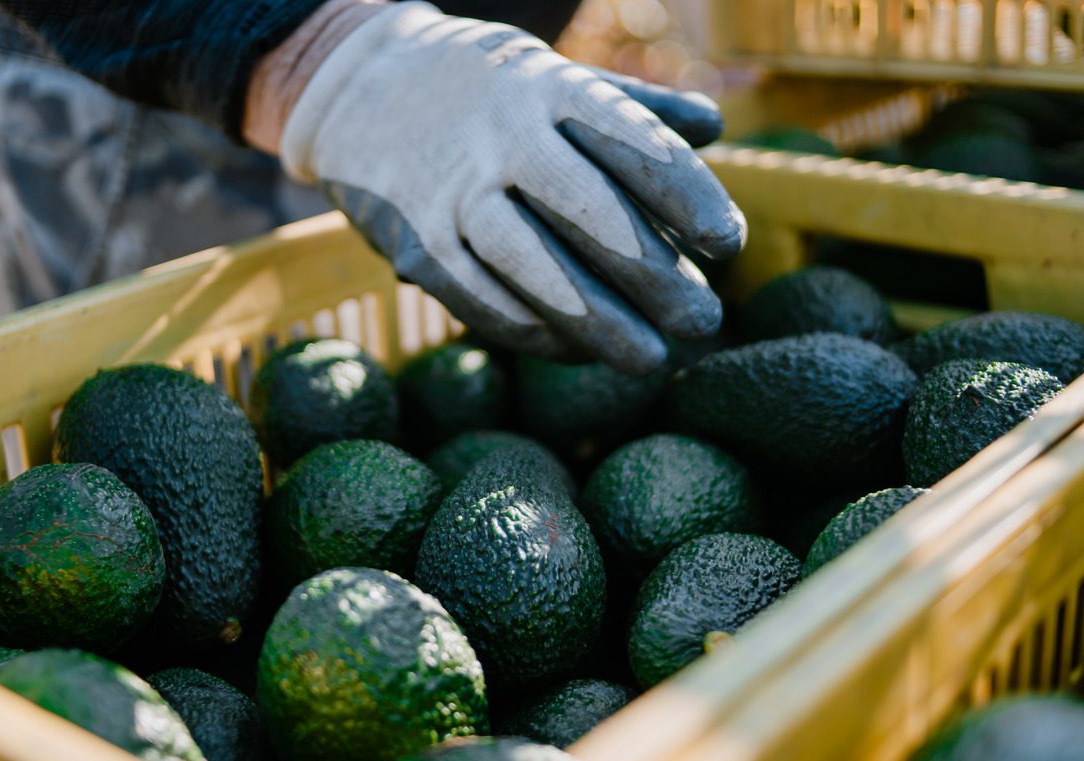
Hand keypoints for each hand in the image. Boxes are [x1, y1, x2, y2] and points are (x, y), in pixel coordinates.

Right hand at [270, 2, 745, 373]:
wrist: (355, 88)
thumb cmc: (486, 91)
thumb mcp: (553, 76)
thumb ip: (634, 105)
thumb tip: (713, 130)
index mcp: (547, 87)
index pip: (628, 140)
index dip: (683, 194)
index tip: (728, 243)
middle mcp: (498, 135)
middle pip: (588, 211)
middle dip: (653, 274)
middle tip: (705, 321)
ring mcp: (450, 192)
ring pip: (532, 266)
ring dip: (598, 322)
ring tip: (652, 360)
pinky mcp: (414, 244)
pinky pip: (481, 300)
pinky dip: (534, 333)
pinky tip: (579, 353)